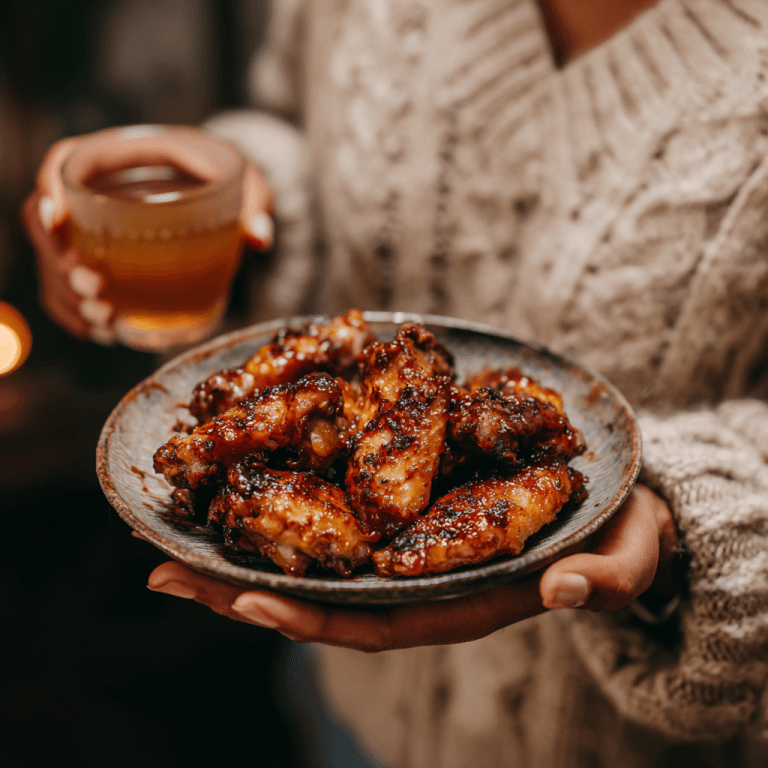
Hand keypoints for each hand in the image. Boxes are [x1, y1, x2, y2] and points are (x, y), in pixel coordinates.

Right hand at [20, 134, 274, 342]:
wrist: (219, 187)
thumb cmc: (226, 175)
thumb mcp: (243, 180)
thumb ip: (253, 202)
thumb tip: (259, 237)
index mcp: (121, 156)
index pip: (63, 162)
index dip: (49, 190)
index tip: (57, 220)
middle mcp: (95, 190)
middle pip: (46, 219)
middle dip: (58, 259)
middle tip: (95, 288)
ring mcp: (91, 226)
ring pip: (51, 257)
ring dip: (66, 293)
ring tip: (104, 318)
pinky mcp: (97, 256)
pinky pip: (66, 283)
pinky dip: (74, 310)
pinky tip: (100, 329)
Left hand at [146, 484, 678, 650]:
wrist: (613, 505)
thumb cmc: (619, 533)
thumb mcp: (626, 552)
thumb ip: (608, 576)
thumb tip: (568, 589)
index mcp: (462, 600)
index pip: (377, 622)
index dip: (313, 620)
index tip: (247, 607)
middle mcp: (420, 580)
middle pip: (321, 595)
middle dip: (242, 592)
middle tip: (165, 574)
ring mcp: (408, 546)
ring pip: (317, 556)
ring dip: (246, 551)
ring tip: (176, 537)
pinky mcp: (408, 508)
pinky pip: (338, 511)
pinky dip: (290, 502)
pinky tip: (244, 478)